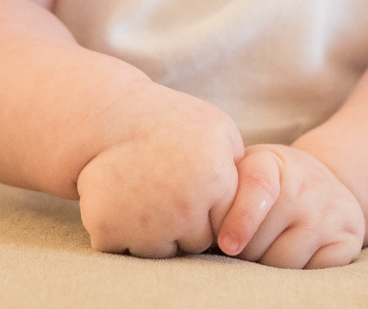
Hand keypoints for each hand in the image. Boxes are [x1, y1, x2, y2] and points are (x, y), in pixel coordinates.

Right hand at [75, 82, 243, 258]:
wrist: (109, 117)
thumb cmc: (168, 123)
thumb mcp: (217, 130)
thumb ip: (239, 170)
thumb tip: (259, 207)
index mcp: (214, 177)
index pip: (227, 222)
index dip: (210, 203)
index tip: (194, 180)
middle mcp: (184, 206)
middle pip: (198, 242)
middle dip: (186, 222)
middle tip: (167, 185)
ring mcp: (146, 224)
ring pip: (164, 251)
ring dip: (156, 231)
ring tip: (146, 190)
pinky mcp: (109, 232)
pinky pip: (129, 250)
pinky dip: (125, 232)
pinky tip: (124, 200)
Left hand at [216, 143, 365, 268]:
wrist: (322, 183)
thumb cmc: (269, 185)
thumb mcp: (244, 174)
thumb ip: (224, 193)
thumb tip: (206, 230)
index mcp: (273, 161)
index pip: (258, 189)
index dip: (240, 220)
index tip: (227, 244)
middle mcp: (307, 183)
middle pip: (260, 241)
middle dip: (246, 249)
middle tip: (250, 238)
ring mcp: (331, 210)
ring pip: (283, 264)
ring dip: (269, 264)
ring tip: (271, 245)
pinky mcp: (349, 238)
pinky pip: (311, 275)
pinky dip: (298, 273)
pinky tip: (297, 252)